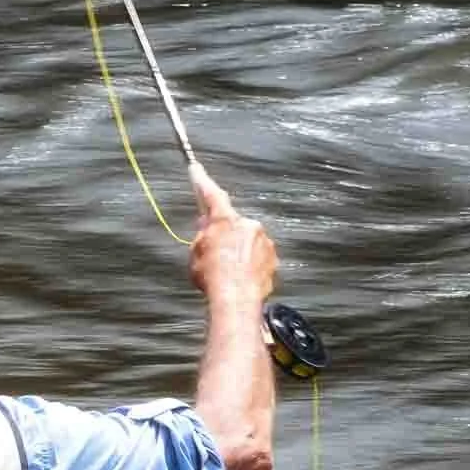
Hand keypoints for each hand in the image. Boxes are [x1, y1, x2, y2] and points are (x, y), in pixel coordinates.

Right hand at [188, 166, 277, 303]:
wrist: (236, 300)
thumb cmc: (213, 278)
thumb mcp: (196, 254)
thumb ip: (202, 237)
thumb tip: (206, 228)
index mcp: (225, 220)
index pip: (212, 195)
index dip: (202, 182)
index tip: (196, 169)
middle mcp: (248, 225)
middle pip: (233, 223)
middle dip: (224, 234)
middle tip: (214, 252)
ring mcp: (263, 241)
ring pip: (248, 241)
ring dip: (238, 251)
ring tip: (227, 272)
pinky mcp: (273, 258)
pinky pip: (259, 256)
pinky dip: (250, 264)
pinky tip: (240, 278)